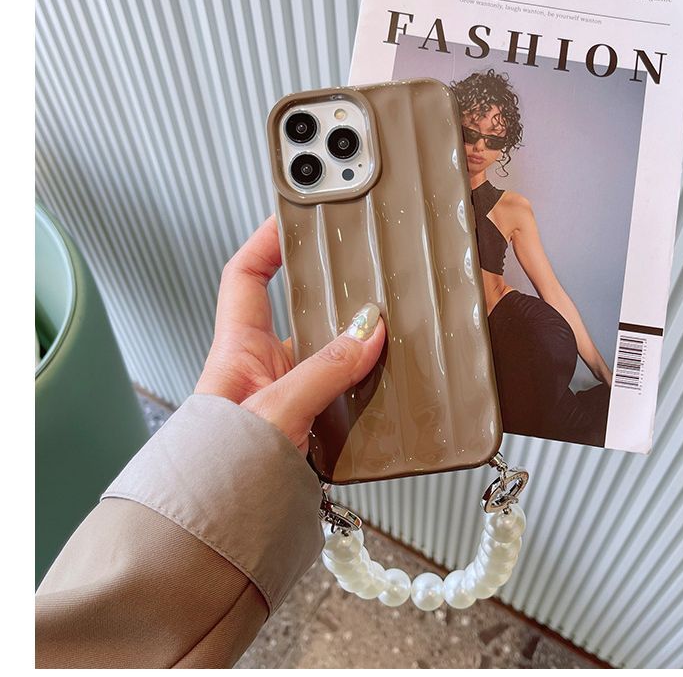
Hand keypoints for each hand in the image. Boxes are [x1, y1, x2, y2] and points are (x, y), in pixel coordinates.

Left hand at [195, 215, 385, 452]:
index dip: (267, 241)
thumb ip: (324, 370)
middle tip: (371, 273)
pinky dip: (371, 385)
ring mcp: (292, 396)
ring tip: (394, 331)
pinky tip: (393, 384)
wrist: (218, 538)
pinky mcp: (315, 425)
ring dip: (360, 348)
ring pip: (333, 354)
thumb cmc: (218, 475)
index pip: (245, 275)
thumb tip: (368, 332)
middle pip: (304, 312)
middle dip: (336, 295)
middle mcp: (265, 367)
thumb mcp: (274, 409)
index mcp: (237, 349)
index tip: (295, 215)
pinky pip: (348, 390)